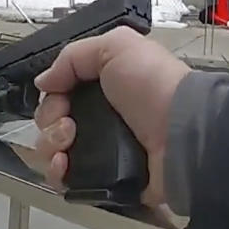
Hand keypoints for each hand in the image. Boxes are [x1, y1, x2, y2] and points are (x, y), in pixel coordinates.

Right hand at [33, 26, 190, 206]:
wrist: (185, 133)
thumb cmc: (152, 84)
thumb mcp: (116, 47)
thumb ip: (73, 56)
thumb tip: (43, 81)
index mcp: (101, 88)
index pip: (59, 93)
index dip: (51, 95)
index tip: (59, 96)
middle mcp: (98, 119)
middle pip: (50, 122)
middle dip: (50, 121)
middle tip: (69, 122)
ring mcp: (99, 152)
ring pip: (52, 151)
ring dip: (50, 144)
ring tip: (70, 141)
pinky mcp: (103, 181)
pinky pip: (66, 181)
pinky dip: (58, 174)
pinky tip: (64, 166)